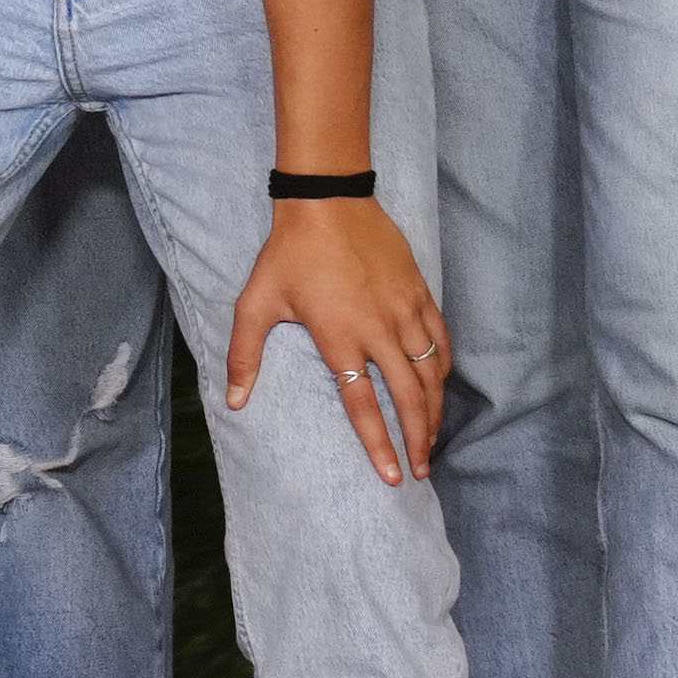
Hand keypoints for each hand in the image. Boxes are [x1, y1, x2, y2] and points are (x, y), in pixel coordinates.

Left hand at [234, 196, 450, 482]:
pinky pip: (440, 340)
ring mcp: (404, 311)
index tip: (391, 475)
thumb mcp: (256, 303)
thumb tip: (235, 402)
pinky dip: (443, 368)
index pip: (364, 404)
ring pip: (431, 372)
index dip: (380, 444)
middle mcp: (379, 330)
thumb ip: (244, 356)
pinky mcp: (419, 293)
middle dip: (418, 439)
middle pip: (409, 397)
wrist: (329, 201)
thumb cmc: (289, 253)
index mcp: (340, 338)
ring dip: (434, 410)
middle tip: (421, 469)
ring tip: (431, 439)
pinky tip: (440, 387)